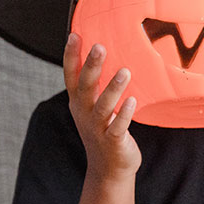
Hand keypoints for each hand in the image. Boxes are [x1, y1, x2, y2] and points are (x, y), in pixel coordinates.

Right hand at [63, 34, 139, 179]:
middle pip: (85, 87)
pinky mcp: (112, 142)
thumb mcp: (96, 106)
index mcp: (78, 102)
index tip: (75, 35)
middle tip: (100, 46)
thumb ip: (98, 85)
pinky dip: (124, 115)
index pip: (71, 76)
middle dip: (91, 67)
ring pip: (102, 107)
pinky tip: (132, 101)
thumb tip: (107, 52)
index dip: (71, 56)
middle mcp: (84, 113)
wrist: (109, 169)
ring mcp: (97, 128)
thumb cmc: (104, 130)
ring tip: (125, 71)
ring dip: (112, 89)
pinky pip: (117, 127)